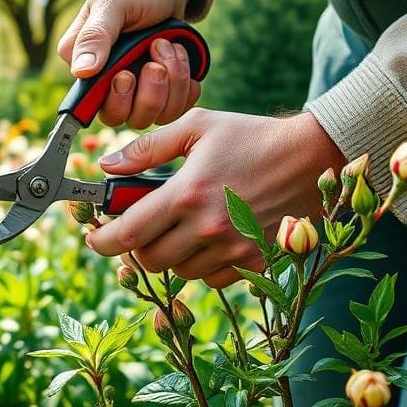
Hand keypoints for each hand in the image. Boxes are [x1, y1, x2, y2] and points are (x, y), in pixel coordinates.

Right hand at [58, 0, 201, 128]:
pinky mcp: (159, 93)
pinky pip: (173, 111)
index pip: (89, 105)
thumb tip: (81, 71)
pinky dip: (185, 89)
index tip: (127, 74)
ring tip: (171, 47)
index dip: (114, 98)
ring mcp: (134, 92)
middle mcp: (105, 85)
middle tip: (158, 52)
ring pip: (149, 117)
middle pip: (120, 118)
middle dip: (147, 91)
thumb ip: (96, 36)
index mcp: (83, 65)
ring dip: (170, 84)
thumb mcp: (114, 4)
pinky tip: (184, 62)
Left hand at [86, 109, 346, 287]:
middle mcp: (207, 227)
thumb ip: (147, 148)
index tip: (95, 237)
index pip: (128, 234)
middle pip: (149, 261)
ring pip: (179, 272)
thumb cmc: (250, 136)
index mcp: (186, 193)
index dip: (102, 241)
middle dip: (137, 246)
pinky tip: (208, 238)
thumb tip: (107, 166)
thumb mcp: (196, 127)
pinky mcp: (255, 261)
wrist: (311, 155)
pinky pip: (211, 279)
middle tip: (142, 225)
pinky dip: (201, 265)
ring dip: (170, 255)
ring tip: (180, 226)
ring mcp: (232, 248)